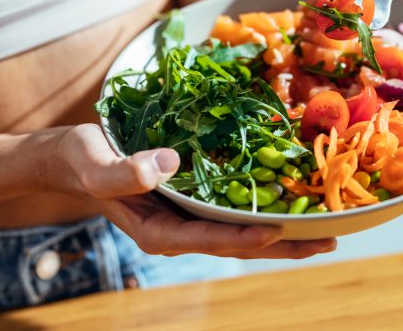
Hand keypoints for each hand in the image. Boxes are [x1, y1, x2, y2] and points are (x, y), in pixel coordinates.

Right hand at [54, 124, 335, 258]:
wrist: (75, 158)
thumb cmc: (82, 161)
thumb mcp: (95, 165)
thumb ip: (124, 173)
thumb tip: (167, 165)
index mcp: (158, 232)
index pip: (209, 239)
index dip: (244, 238)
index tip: (279, 231)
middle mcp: (179, 231)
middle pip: (237, 245)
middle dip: (282, 246)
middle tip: (327, 241)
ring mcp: (187, 218)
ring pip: (240, 231)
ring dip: (282, 232)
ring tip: (322, 229)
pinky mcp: (192, 201)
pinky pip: (232, 211)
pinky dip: (261, 210)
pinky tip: (288, 202)